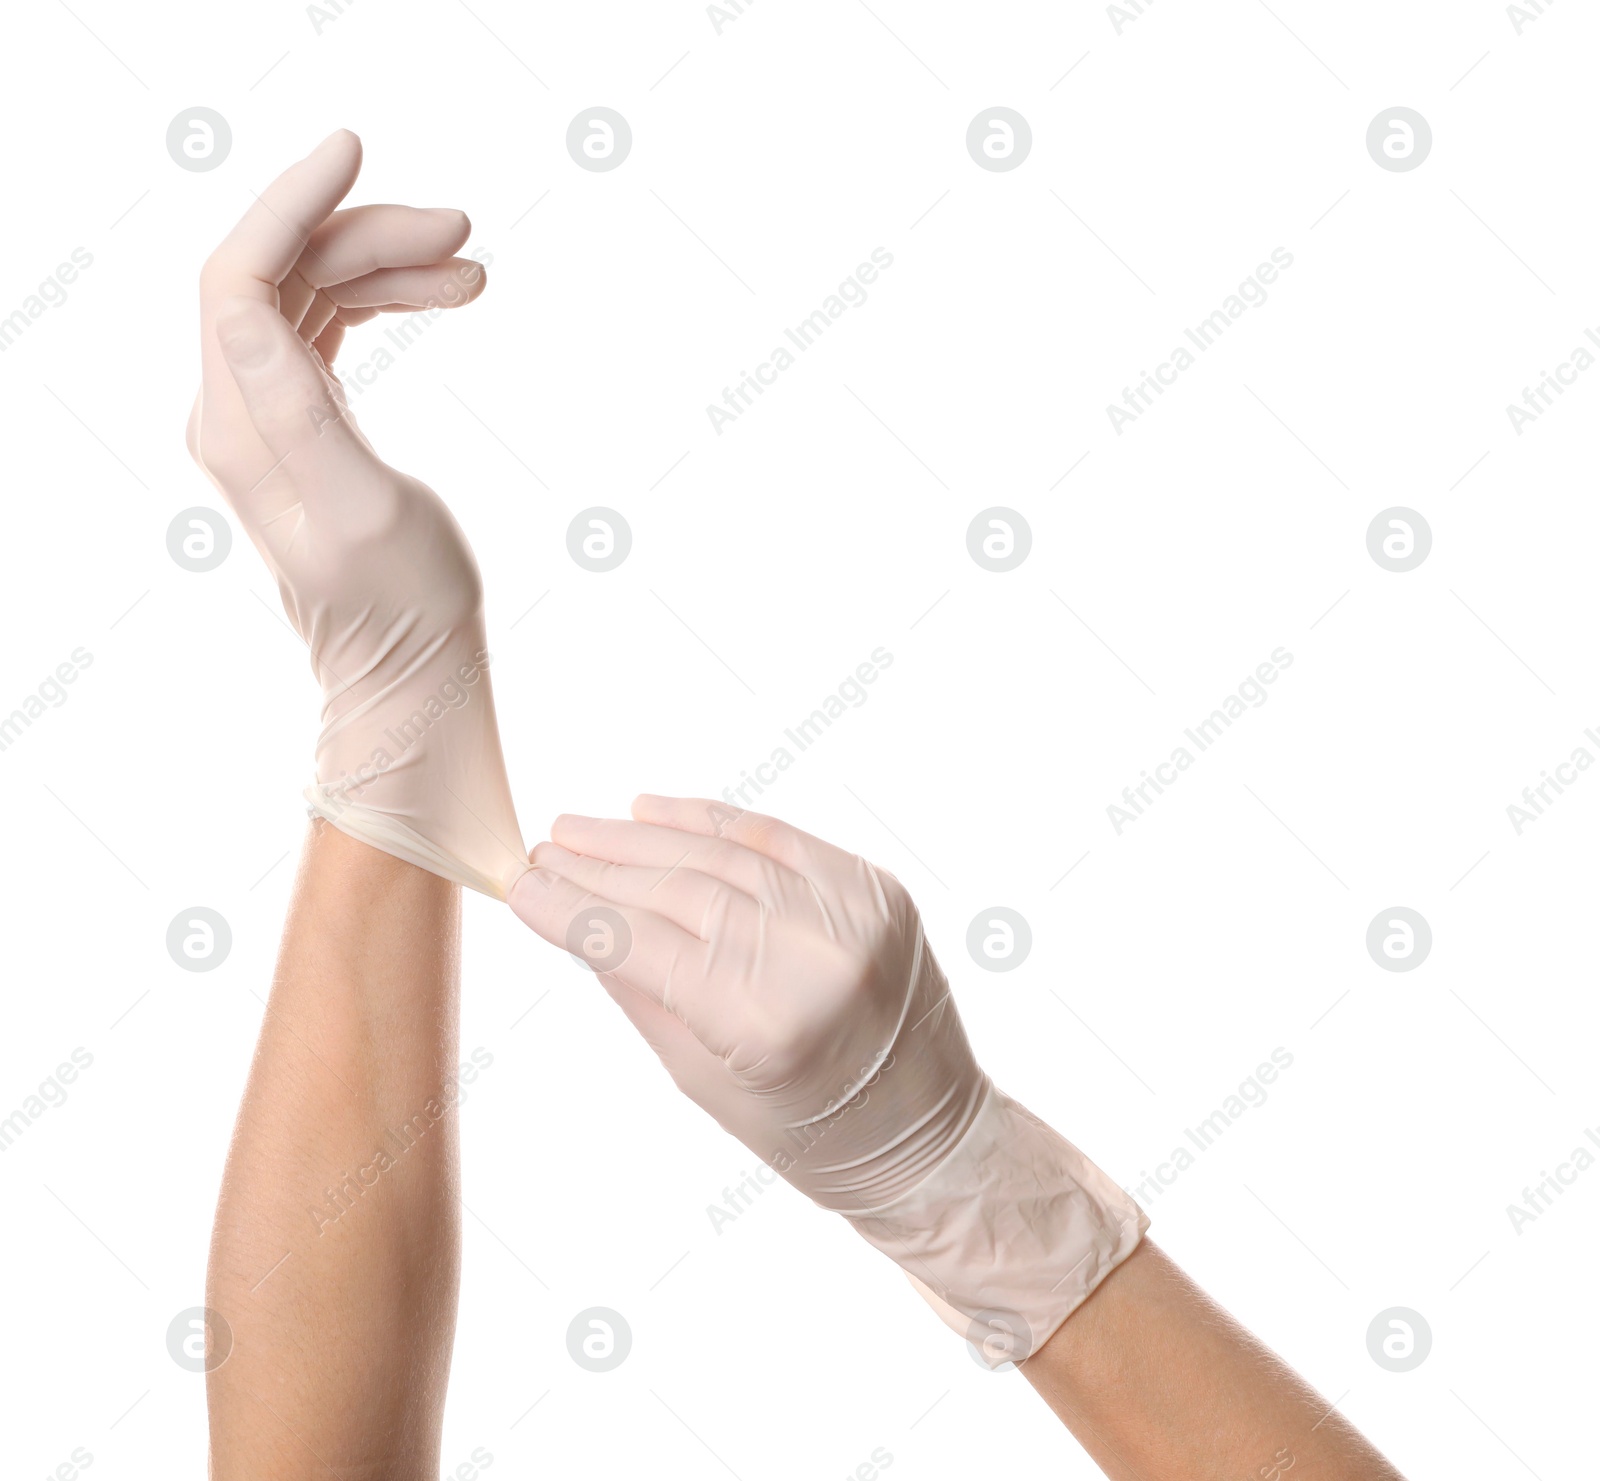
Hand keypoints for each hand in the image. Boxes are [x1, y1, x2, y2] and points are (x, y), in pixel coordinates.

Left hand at [187, 130, 526, 896]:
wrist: (410, 667)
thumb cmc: (400, 604)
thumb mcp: (356, 506)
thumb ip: (297, 407)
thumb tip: (242, 304)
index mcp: (237, 425)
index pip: (239, 277)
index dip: (290, 204)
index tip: (358, 151)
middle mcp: (236, 410)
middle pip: (283, 274)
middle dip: (368, 235)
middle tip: (466, 231)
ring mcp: (268, 414)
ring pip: (314, 293)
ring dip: (388, 264)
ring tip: (473, 268)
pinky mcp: (309, 422)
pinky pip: (334, 328)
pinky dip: (388, 300)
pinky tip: (448, 295)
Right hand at [508, 796, 1144, 1362]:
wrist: (929, 1135)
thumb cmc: (811, 1134)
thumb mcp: (702, 1082)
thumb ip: (639, 992)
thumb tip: (577, 922)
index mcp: (767, 1024)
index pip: (640, 945)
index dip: (571, 912)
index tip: (519, 887)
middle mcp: (815, 956)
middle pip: (677, 889)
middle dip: (598, 867)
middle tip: (541, 851)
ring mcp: (852, 914)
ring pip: (721, 853)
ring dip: (642, 837)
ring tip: (579, 830)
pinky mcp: (874, 888)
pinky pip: (777, 837)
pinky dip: (712, 820)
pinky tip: (653, 810)